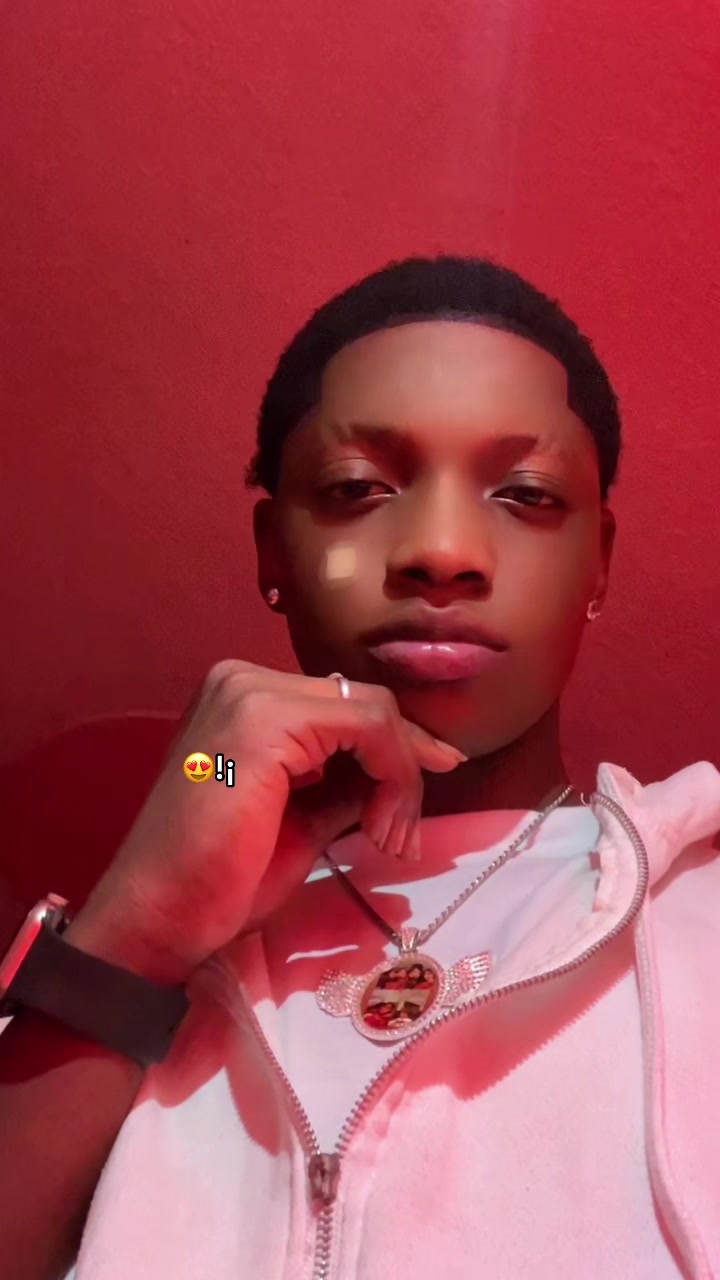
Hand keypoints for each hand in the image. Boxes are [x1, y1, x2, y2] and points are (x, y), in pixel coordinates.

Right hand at [66, 661, 464, 982]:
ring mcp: (251, 692)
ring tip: (391, 839)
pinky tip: (378, 827)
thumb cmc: (223, 878)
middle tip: (405, 835)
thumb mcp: (302, 817)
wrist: (162, 916)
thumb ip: (345, 783)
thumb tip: (405, 770)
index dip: (397, 749)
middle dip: (404, 765)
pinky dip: (392, 775)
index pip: (345, 706)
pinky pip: (367, 727)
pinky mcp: (266, 718)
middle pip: (364, 702)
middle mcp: (243, 679)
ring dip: (400, 777)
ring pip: (373, 711)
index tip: (422, 795)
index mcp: (245, 698)